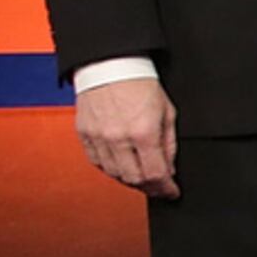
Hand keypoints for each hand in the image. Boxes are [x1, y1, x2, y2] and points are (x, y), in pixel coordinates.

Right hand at [74, 77, 179, 198]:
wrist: (110, 65)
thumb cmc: (140, 84)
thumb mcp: (167, 112)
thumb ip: (169, 144)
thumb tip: (169, 169)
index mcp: (143, 132)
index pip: (155, 175)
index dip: (166, 188)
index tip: (171, 192)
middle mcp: (118, 138)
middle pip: (133, 179)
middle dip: (149, 188)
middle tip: (158, 187)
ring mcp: (98, 137)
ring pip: (113, 174)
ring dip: (130, 179)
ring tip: (142, 176)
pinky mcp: (84, 134)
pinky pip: (97, 162)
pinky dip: (111, 168)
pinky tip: (122, 165)